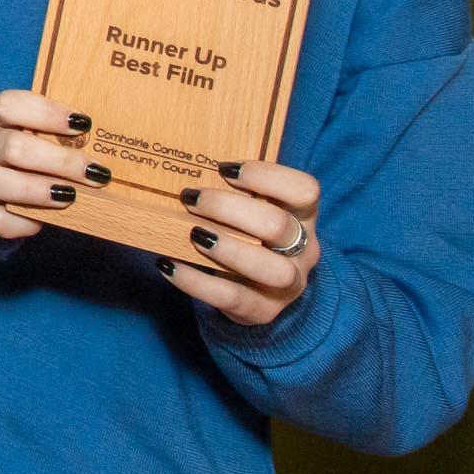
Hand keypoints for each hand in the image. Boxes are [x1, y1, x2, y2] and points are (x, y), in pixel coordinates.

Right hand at [0, 89, 99, 240]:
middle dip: (59, 161)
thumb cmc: (34, 155)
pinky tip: (49, 218)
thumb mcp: (43, 135)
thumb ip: (66, 136)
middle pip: (12, 147)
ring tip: (72, 195)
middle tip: (94, 171)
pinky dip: (27, 221)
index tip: (84, 124)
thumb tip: (109, 143)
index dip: (47, 113)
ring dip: (39, 189)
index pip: (10, 104)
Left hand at [162, 159, 323, 324]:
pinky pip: (231, 297)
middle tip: (191, 197)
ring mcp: (288, 285)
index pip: (305, 190)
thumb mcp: (254, 210)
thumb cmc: (250, 235)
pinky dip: (195, 281)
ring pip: (271, 268)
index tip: (224, 169)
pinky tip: (168, 264)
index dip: (266, 176)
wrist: (262, 291)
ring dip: (228, 247)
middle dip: (229, 208)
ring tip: (192, 233)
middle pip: (278, 225)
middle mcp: (303, 250)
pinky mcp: (262, 311)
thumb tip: (182, 162)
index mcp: (303, 216)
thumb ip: (235, 191)